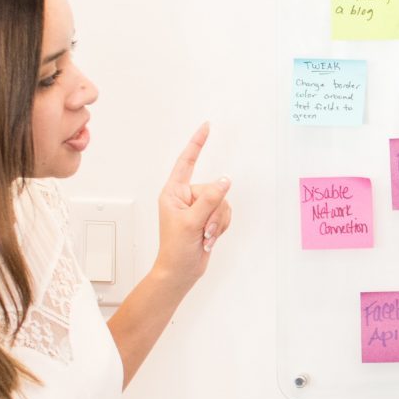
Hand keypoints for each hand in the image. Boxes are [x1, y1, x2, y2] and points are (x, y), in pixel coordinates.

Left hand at [152, 122, 232, 290]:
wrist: (181, 272)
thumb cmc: (176, 249)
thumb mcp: (192, 222)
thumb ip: (210, 199)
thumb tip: (225, 180)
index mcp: (173, 192)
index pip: (186, 162)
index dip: (197, 144)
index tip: (206, 127)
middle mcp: (186, 197)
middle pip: (214, 190)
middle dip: (214, 212)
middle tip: (203, 231)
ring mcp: (198, 208)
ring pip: (223, 203)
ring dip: (218, 223)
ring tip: (205, 237)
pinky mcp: (208, 218)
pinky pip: (225, 214)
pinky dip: (221, 228)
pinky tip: (209, 239)